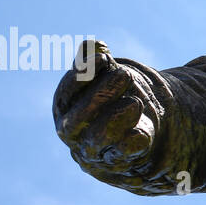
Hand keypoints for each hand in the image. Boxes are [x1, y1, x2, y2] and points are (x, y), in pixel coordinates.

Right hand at [53, 40, 161, 171]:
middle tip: (125, 74)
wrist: (133, 124)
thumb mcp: (105, 75)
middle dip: (101, 95)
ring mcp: (93, 148)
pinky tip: (141, 133)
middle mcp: (72, 130)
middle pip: (78, 118)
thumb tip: (94, 44)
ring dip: (116, 118)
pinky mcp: (116, 160)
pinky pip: (121, 155)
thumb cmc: (112, 94)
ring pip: (97, 139)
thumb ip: (97, 61)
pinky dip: (130, 144)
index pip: (67, 92)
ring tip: (135, 102)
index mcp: (64, 107)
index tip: (105, 56)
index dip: (83, 74)